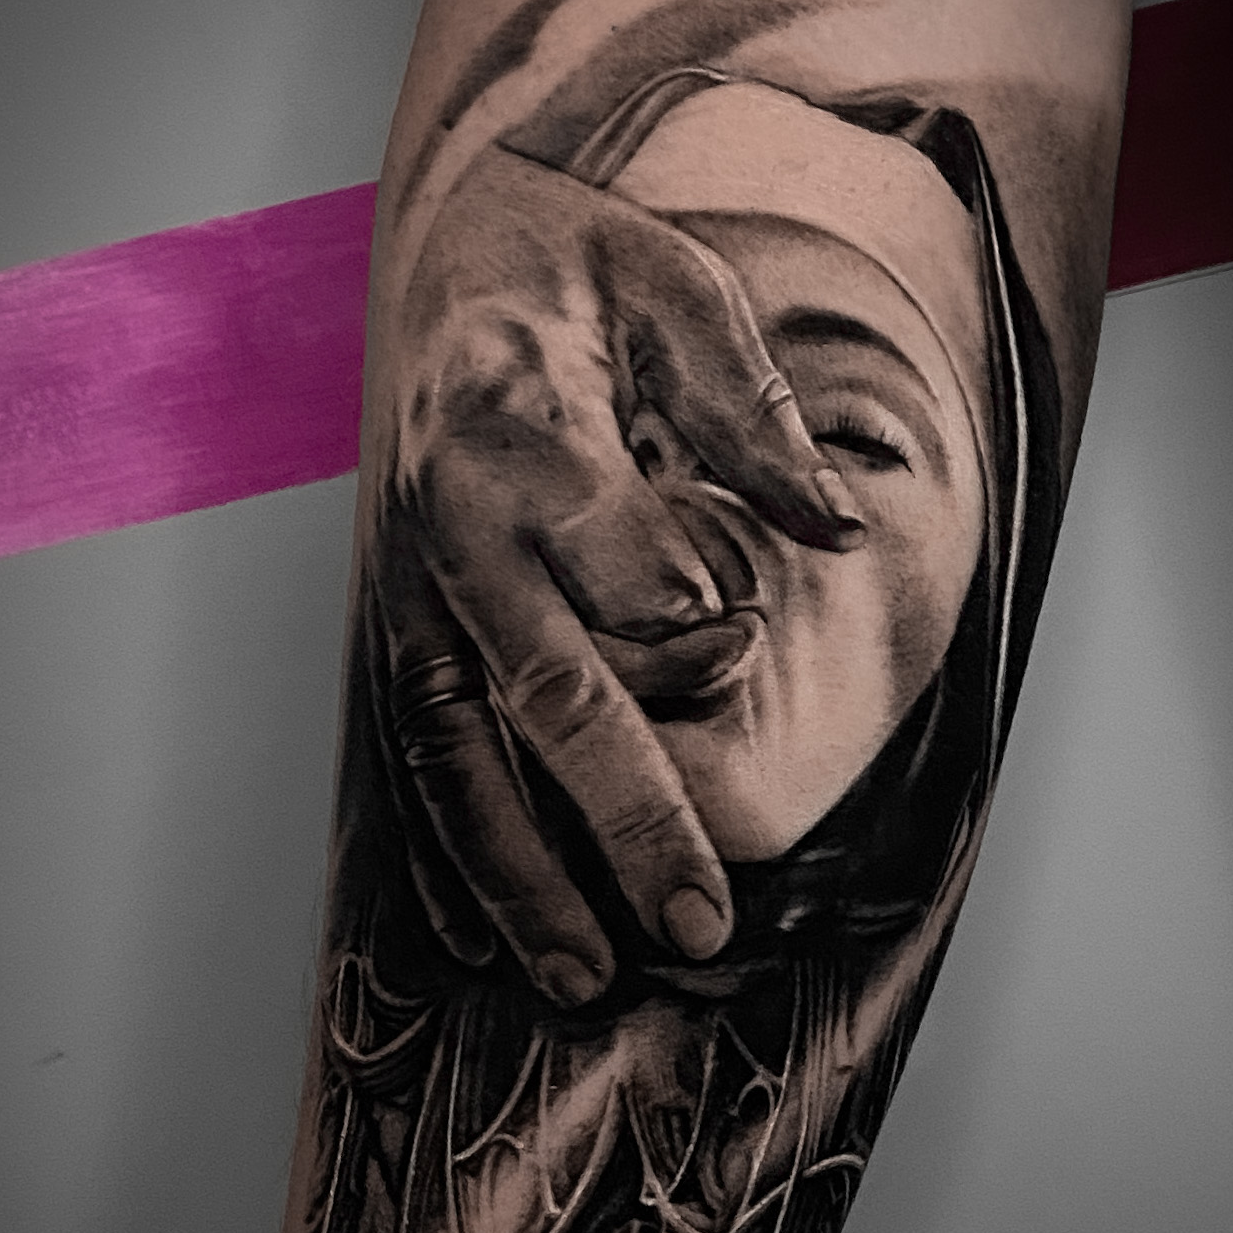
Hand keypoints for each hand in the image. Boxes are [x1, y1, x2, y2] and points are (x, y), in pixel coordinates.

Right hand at [364, 145, 862, 1005]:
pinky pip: (414, 752)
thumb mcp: (678, 288)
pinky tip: (480, 934)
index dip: (672, 599)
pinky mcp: (395, 623)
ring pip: (459, 751)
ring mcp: (410, 585)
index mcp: (526, 421)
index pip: (608, 538)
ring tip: (584, 976)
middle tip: (697, 923)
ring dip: (519, 871)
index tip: (734, 640)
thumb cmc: (579, 273)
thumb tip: (836, 527)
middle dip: (621, 811)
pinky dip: (447, 846)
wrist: (449, 256)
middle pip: (541, 687)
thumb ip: (750, 410)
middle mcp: (454, 522)